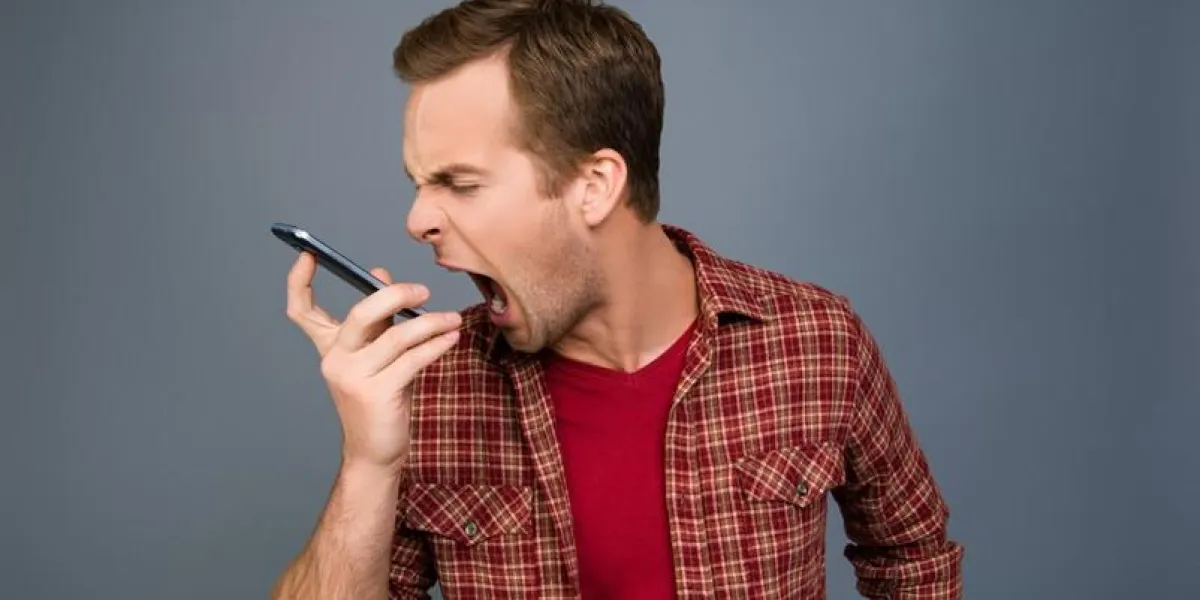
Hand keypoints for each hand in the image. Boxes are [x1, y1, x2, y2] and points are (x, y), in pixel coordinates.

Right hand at [285, 251, 460, 470]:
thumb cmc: (380, 400)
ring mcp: (354, 377)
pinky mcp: (377, 393)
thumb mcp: (376, 356)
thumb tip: (380, 274)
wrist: (375, 453)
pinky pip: (413, 359)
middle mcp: (336, 360)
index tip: (308, 254)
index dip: (299, 281)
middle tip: (423, 291)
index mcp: (330, 348)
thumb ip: (378, 319)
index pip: (302, 312)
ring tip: (452, 320)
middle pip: (360, 313)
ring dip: (430, 323)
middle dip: (394, 295)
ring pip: (397, 336)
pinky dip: (436, 345)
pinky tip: (451, 338)